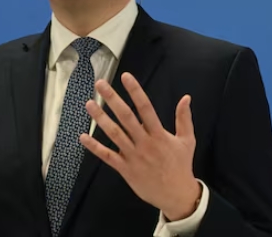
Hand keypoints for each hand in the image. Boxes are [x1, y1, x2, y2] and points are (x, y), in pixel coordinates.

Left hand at [79, 73, 200, 220]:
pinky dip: (94, 147)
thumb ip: (184, 118)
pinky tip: (83, 136)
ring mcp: (133, 156)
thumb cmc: (181, 165)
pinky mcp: (125, 169)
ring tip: (89, 103)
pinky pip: (107, 156)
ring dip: (100, 118)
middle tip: (100, 84)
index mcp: (159, 134)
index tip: (126, 77)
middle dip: (113, 99)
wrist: (176, 194)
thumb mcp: (187, 140)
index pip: (145, 108)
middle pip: (126, 117)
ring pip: (114, 134)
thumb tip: (186, 97)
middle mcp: (144, 143)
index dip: (135, 91)